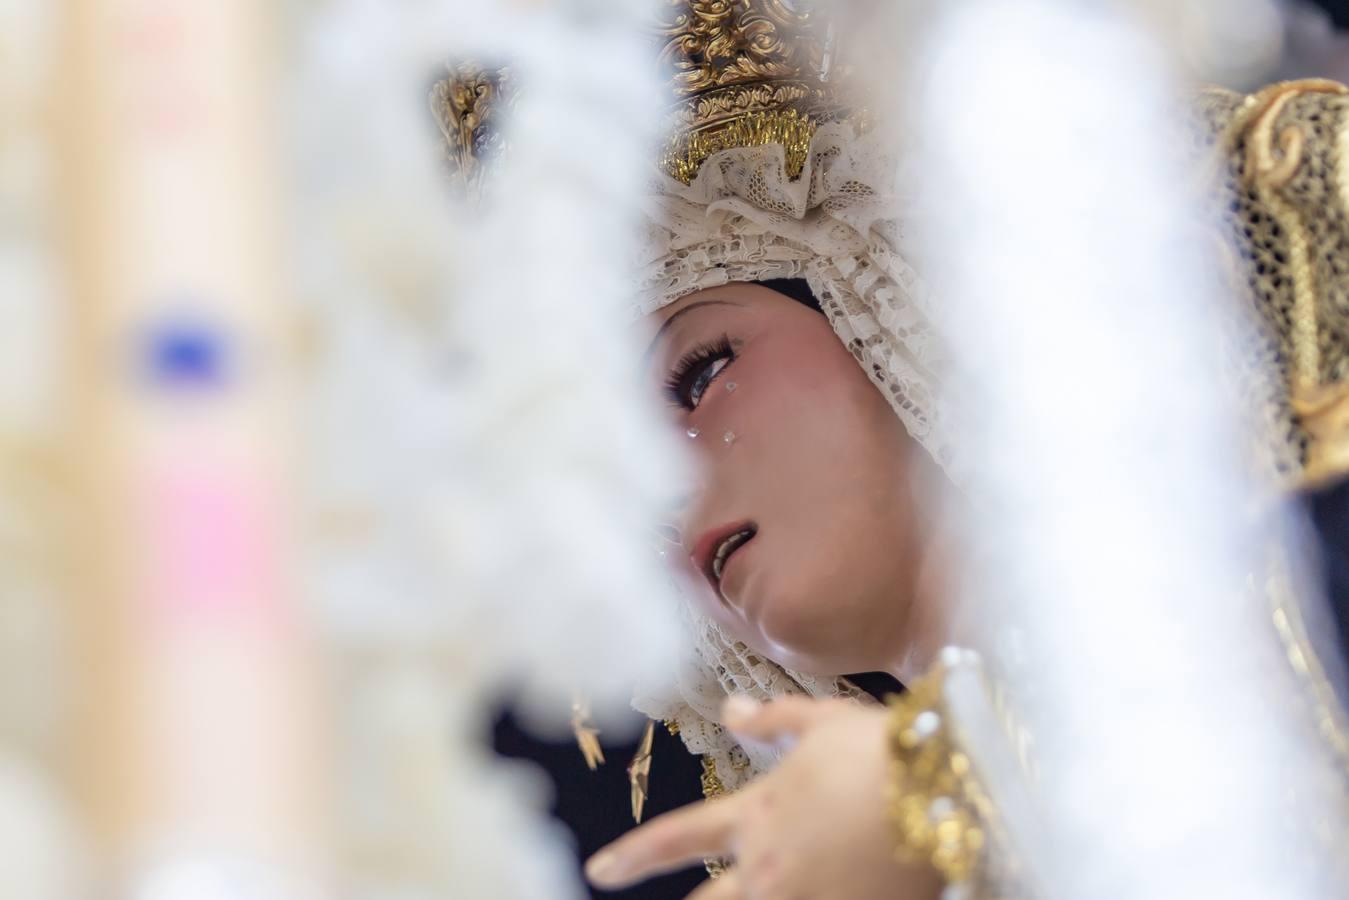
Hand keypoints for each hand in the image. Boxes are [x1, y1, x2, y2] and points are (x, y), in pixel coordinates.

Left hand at [584, 696, 944, 899]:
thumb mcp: (823, 719)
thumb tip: (731, 709)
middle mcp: (768, 868)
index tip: (601, 869)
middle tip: (643, 899)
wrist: (946, 787)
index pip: (676, 838)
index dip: (632, 856)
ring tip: (744, 898)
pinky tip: (818, 899)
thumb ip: (771, 719)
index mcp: (757, 814)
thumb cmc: (883, 748)